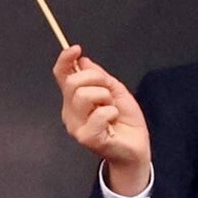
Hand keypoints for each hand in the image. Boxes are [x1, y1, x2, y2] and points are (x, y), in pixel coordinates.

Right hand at [52, 46, 150, 196]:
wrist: (135, 148)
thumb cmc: (125, 121)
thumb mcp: (116, 91)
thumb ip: (100, 76)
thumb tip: (85, 61)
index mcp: (75, 98)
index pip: (62, 75)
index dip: (65, 60)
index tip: (76, 49)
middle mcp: (70, 111)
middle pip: (73, 82)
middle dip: (96, 79)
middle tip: (109, 91)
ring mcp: (76, 125)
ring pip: (83, 96)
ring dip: (105, 97)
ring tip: (111, 108)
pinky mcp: (86, 137)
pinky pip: (98, 115)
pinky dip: (111, 112)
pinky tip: (113, 120)